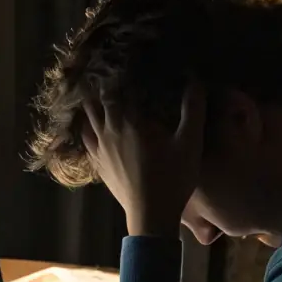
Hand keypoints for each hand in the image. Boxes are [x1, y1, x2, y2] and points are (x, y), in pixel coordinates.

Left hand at [83, 84, 205, 237]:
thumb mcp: (190, 142)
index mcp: (129, 122)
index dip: (120, 74)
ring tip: (101, 99)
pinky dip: (88, 129)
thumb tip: (196, 80)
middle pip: (96, 101)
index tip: (127, 64)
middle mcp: (109, 132)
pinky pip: (86, 141)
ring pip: (86, 120)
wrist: (152, 216)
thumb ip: (193, 109)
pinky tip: (94, 128)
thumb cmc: (173, 178)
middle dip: (103, 88)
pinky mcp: (99, 166)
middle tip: (113, 78)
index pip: (116, 88)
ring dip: (92, 108)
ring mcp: (100, 151)